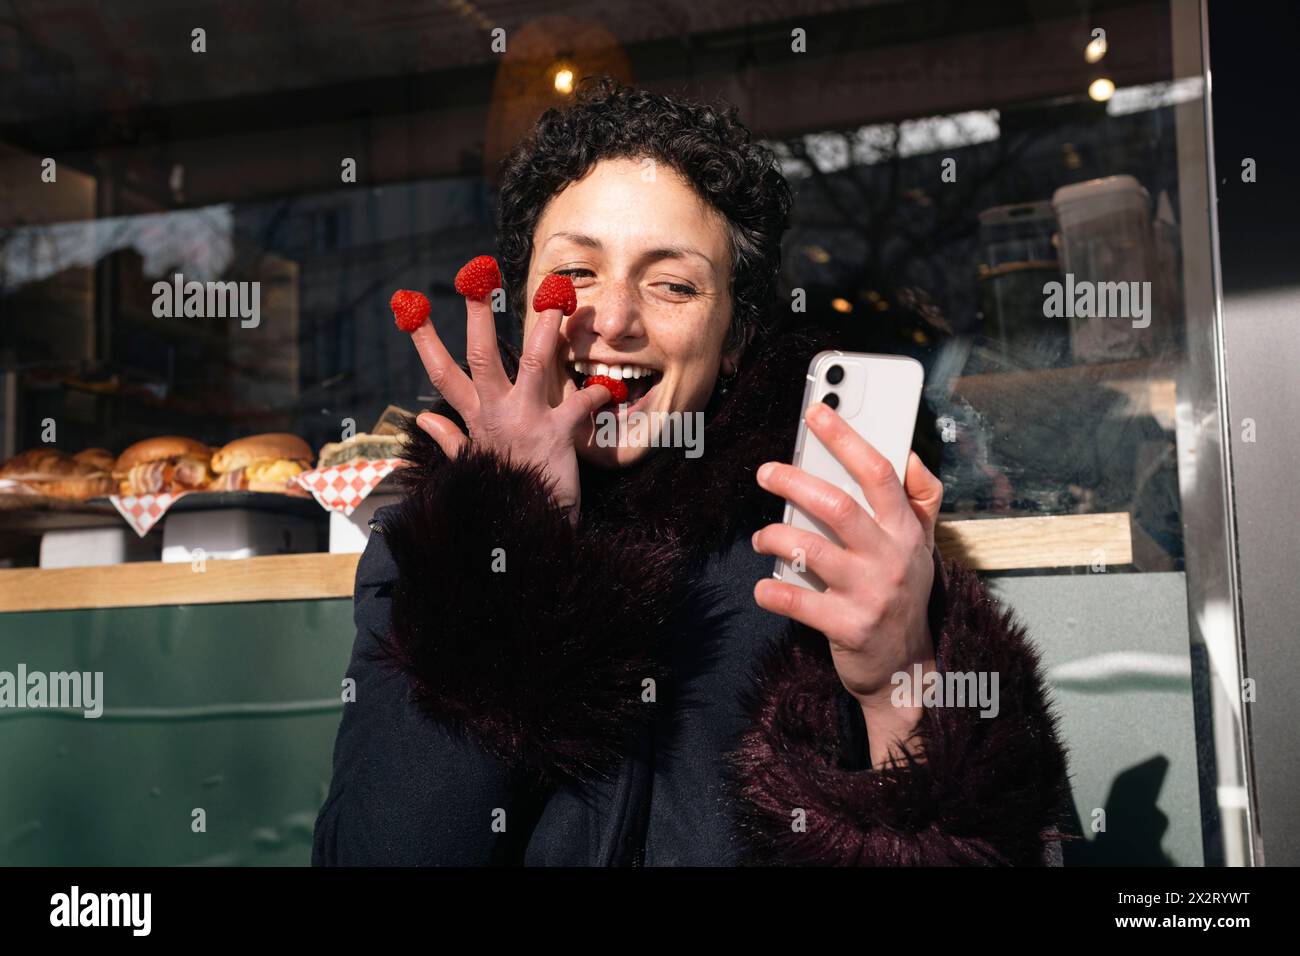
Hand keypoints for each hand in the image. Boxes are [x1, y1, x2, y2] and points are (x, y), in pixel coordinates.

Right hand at [407, 286, 609, 521]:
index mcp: (476, 419)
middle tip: (475, 274)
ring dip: (544, 327)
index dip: (424, 339)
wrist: (527, 533)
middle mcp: (496, 413)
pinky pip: (581, 404)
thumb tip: (423, 416)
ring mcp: (525, 420)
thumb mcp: (472, 466)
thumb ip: (451, 439)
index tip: (410, 308)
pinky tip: (610, 385)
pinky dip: (597, 392)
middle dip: (477, 314)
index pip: (443, 374)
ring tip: (556, 295)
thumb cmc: (506, 495)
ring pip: (531, 362)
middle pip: (479, 355)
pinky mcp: (557, 433)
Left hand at [751, 402, 943, 761]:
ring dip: (776, 537)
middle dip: (795, 481)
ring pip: (812, 550)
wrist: (906, 670)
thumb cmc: (903, 595)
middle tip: (765, 472)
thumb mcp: (923, 546)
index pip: (880, 473)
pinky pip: (798, 602)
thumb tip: (910, 454)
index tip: (816, 412)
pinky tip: (763, 587)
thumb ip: (921, 499)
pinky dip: (772, 591)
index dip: (847, 438)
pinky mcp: (847, 628)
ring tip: (761, 537)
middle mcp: (891, 558)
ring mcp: (870, 595)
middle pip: (838, 507)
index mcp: (906, 531)